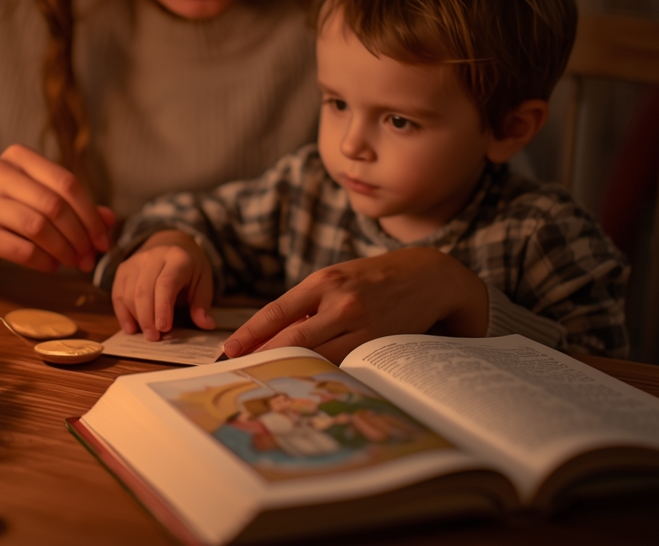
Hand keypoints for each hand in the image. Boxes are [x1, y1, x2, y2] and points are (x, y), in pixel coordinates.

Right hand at [0, 144, 114, 271]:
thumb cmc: (13, 209)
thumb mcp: (43, 198)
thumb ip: (76, 206)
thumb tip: (109, 220)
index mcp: (18, 156)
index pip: (66, 183)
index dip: (91, 214)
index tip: (103, 240)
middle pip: (54, 205)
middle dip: (79, 235)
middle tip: (89, 256)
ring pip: (38, 227)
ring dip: (63, 250)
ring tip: (72, 261)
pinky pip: (20, 249)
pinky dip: (43, 261)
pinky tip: (51, 265)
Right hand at [111, 230, 215, 339]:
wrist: (171, 245)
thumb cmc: (189, 269)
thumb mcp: (203, 282)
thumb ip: (202, 303)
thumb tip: (205, 324)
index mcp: (177, 258)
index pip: (166, 283)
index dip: (162, 307)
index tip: (164, 328)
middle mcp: (153, 256)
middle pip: (143, 290)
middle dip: (147, 318)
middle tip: (154, 338)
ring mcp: (135, 261)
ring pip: (128, 293)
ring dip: (136, 317)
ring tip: (147, 334)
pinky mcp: (123, 269)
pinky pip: (117, 294)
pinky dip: (122, 314)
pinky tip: (131, 328)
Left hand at [221, 247, 487, 363]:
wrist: (428, 276)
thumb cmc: (374, 278)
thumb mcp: (338, 278)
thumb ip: (309, 304)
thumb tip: (275, 336)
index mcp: (324, 281)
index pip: (276, 311)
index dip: (251, 334)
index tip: (230, 349)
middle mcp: (340, 302)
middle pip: (293, 340)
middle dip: (264, 358)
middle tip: (242, 374)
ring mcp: (361, 325)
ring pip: (317, 357)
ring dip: (291, 371)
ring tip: (269, 383)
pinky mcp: (378, 343)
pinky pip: (343, 365)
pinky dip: (322, 373)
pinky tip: (308, 382)